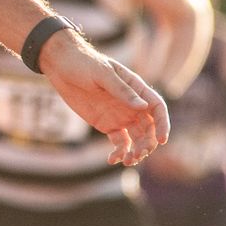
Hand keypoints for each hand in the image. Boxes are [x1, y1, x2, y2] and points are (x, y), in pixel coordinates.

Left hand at [37, 31, 167, 165]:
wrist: (62, 67)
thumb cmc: (84, 64)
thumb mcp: (102, 74)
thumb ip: (122, 90)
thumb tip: (143, 107)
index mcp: (136, 88)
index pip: (157, 108)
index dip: (163, 124)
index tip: (162, 140)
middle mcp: (132, 104)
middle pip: (149, 128)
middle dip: (148, 143)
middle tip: (139, 154)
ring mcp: (121, 116)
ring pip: (137, 138)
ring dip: (136, 151)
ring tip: (128, 161)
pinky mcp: (108, 125)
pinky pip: (120, 142)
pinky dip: (119, 152)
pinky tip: (112, 159)